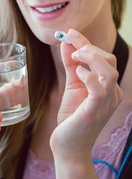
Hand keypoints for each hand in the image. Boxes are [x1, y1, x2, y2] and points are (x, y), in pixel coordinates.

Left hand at [50, 29, 122, 160]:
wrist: (68, 146)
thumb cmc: (71, 118)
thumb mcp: (72, 87)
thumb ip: (71, 66)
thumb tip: (66, 43)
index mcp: (107, 88)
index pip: (103, 59)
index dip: (87, 43)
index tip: (70, 32)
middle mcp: (111, 94)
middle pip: (109, 61)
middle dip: (89, 48)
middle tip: (72, 48)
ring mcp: (106, 103)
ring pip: (109, 71)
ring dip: (91, 58)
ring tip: (75, 56)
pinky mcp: (96, 111)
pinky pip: (99, 88)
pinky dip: (88, 76)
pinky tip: (78, 74)